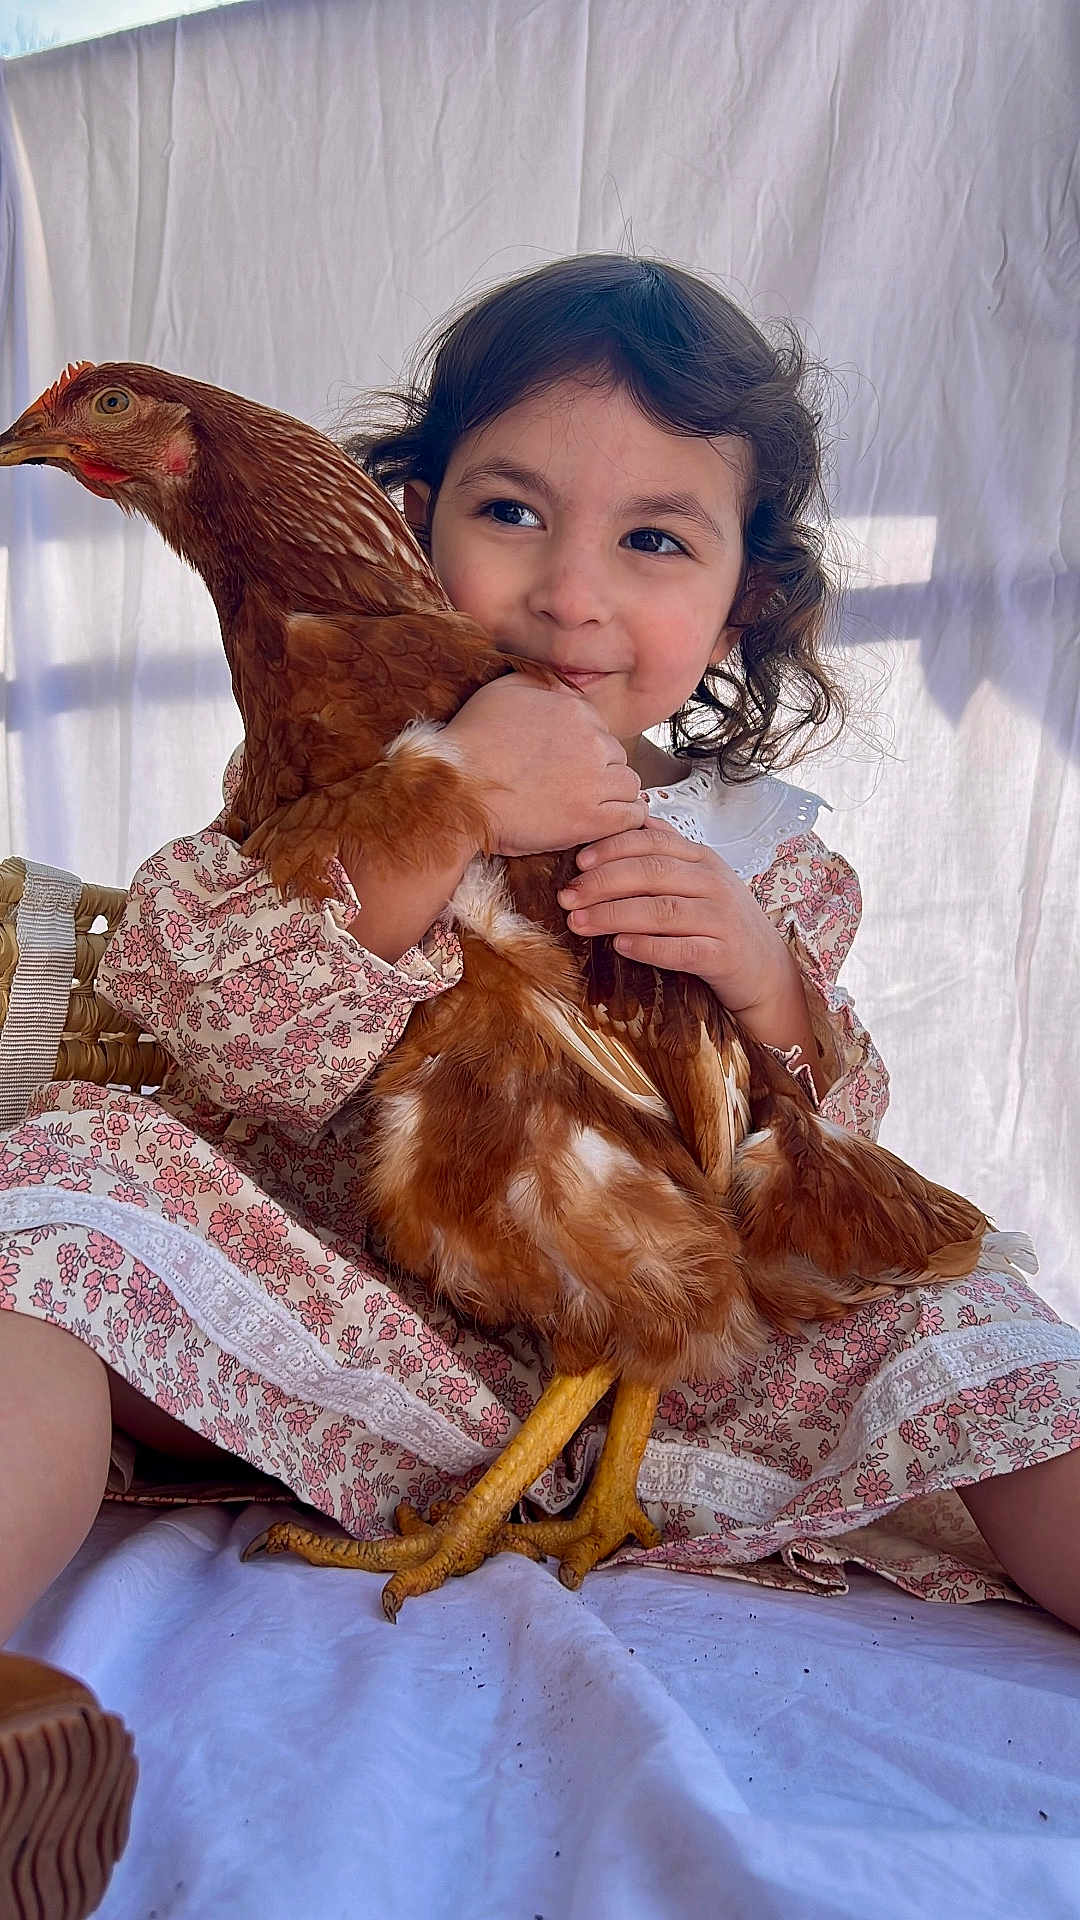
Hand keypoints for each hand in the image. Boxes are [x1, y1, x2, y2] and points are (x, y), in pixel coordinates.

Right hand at [444, 676, 648, 858]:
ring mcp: (594, 780)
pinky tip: (600, 824)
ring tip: (583, 807)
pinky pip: (631, 815)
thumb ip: (539, 683)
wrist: (454, 791)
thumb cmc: (471, 744)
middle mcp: (592, 741)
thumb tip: (560, 685)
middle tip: (569, 789)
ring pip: (628, 785)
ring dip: (611, 795)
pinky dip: (621, 821)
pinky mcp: (592, 817)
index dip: (583, 751)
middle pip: (616, 756)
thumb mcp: (502, 691)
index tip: (565, 766)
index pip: (600, 730)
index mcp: (574, 710)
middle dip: (598, 772)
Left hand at [556, 818, 792, 1014]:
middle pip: (651, 873)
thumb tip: (635, 817)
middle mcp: (714, 883)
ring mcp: (721, 919)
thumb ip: (669, 849)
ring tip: (579, 923)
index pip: (653, 842)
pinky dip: (648, 947)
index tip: (578, 862)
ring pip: (661, 911)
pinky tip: (620, 946)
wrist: (767, 970)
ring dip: (613, 916)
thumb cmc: (723, 923)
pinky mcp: (724, 956)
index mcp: (703, 859)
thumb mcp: (701, 878)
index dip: (612, 848)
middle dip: (602, 883)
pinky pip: (681, 949)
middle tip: (567, 896)